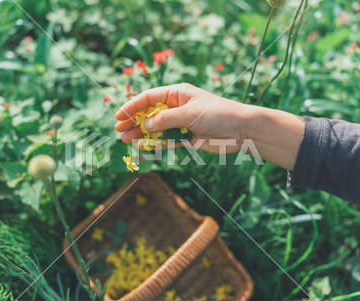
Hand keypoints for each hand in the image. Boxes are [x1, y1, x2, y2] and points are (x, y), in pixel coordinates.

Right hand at [115, 83, 252, 152]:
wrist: (241, 130)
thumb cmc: (218, 114)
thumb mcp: (189, 113)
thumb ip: (165, 120)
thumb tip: (145, 126)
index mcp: (177, 94)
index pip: (149, 98)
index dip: (132, 106)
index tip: (118, 115)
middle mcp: (176, 107)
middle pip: (149, 114)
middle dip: (133, 121)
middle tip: (118, 130)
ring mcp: (180, 123)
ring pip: (155, 129)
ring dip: (141, 134)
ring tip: (125, 140)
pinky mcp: (186, 138)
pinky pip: (166, 141)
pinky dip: (155, 144)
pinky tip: (143, 147)